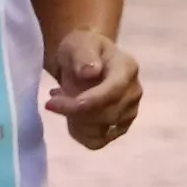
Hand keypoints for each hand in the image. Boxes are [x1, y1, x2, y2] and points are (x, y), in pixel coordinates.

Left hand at [43, 27, 139, 149]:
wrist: (85, 61)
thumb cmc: (81, 49)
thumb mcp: (77, 44)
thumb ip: (84, 56)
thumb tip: (91, 72)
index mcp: (127, 69)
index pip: (113, 91)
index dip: (89, 101)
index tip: (56, 103)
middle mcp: (133, 93)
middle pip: (106, 115)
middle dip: (73, 110)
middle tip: (53, 98)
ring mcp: (129, 113)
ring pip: (99, 131)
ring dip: (74, 120)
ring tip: (63, 101)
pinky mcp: (119, 128)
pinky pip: (96, 142)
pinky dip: (78, 132)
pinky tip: (70, 116)